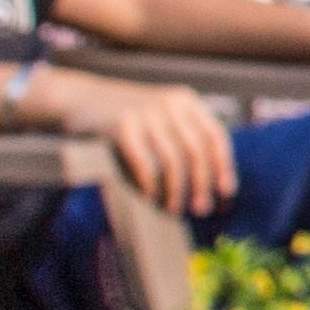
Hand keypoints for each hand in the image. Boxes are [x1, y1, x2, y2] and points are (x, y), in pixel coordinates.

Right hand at [67, 75, 236, 216]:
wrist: (82, 99)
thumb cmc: (127, 120)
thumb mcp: (160, 117)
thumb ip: (183, 137)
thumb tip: (211, 182)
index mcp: (185, 101)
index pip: (215, 135)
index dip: (223, 165)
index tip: (227, 192)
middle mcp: (170, 103)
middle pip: (196, 150)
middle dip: (202, 183)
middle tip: (202, 210)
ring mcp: (146, 113)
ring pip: (172, 160)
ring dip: (176, 190)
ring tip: (174, 210)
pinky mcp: (122, 127)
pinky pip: (145, 164)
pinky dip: (151, 185)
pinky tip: (152, 199)